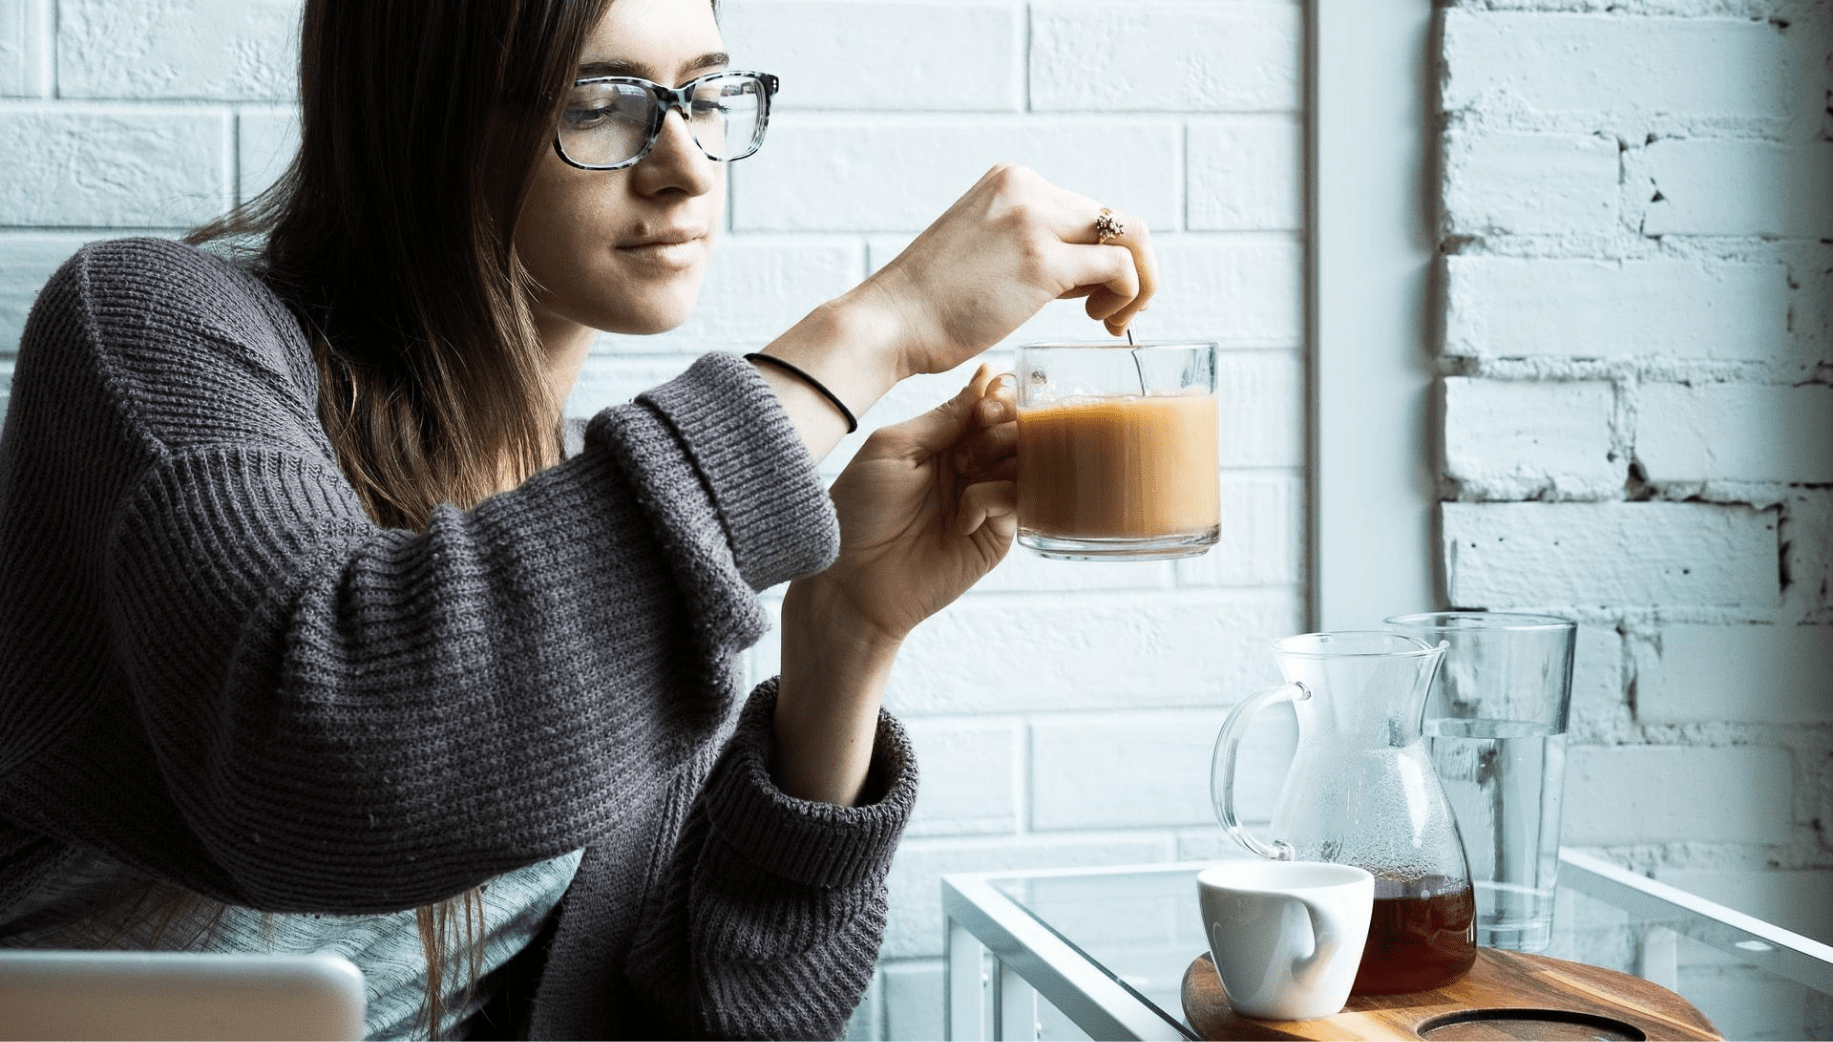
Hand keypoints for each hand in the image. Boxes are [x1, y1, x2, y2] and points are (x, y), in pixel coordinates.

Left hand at [798, 364, 1017, 644]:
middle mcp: (971, 469)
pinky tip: (964, 516)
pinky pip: (1017, 503)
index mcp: (944, 443)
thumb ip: (943, 417)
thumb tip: (987, 377)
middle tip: (968, 451)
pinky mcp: (995, 538)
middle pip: (1016, 431)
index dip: (997, 400)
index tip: (985, 405)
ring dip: (1000, 460)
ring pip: (1025, 464)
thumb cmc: (858, 511)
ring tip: (966, 474)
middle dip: (1001, 429)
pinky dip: (994, 499)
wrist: (851, 580)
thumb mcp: (893, 448)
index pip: (991, 408)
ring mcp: (986, 503)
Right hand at [845, 164, 1158, 378]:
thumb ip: (1033, 248)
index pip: (1084, 211)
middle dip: (1125, 270)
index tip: (1088, 299)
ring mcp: (1035, 221)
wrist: (888, 324)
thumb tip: (1087, 273)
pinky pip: (1121, 267)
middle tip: (1106, 317)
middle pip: (1113, 220)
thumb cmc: (931, 306)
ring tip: (1110, 321)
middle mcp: (1027, 189)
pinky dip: (1128, 296)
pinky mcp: (1043, 262)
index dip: (1097, 257)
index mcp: (1011, 181)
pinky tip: (1101, 323)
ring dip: (1137, 282)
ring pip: (1130, 236)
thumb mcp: (985, 253)